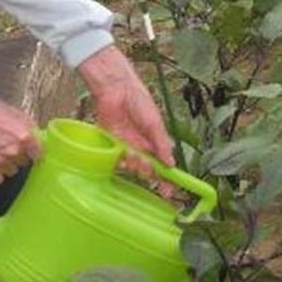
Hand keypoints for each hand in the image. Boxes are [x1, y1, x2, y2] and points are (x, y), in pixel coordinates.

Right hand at [0, 81, 41, 183]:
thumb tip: (37, 135)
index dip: (34, 152)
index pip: (39, 155)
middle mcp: (14, 151)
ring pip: (12, 171)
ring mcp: (0, 161)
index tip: (32, 152)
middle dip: (19, 155)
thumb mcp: (14, 112)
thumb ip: (28, 127)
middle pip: (24, 163)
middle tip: (7, 144)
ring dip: (7, 164)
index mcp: (25, 137)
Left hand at [77, 44, 174, 187]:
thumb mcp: (155, 123)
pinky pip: (116, 160)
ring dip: (135, 165)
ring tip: (135, 155)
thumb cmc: (139, 101)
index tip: (169, 192)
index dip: (166, 180)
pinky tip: (123, 152)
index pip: (163, 166)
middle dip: (149, 172)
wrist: (116, 90)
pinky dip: (121, 160)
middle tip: (148, 165)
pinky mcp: (111, 144)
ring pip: (132, 167)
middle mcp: (141, 147)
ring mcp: (125, 146)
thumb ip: (162, 144)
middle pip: (147, 170)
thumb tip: (171, 164)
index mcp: (154, 142)